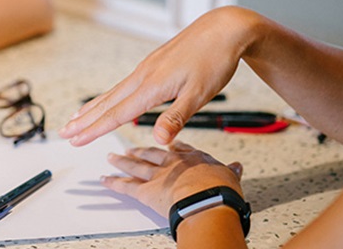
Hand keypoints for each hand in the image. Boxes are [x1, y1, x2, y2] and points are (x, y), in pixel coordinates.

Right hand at [60, 6, 259, 145]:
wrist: (224, 29)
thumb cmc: (214, 60)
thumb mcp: (200, 93)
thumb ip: (176, 118)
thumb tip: (157, 140)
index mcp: (152, 86)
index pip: (117, 113)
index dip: (94, 129)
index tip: (75, 140)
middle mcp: (143, 75)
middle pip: (107, 102)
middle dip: (84, 120)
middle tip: (63, 132)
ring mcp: (147, 68)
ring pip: (113, 92)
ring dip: (93, 107)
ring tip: (76, 118)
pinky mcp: (153, 64)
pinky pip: (124, 84)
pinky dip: (110, 96)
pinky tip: (109, 99)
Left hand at [102, 141, 243, 216]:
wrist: (208, 201)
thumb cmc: (220, 190)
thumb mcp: (230, 177)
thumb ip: (230, 171)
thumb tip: (237, 167)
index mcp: (193, 158)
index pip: (179, 148)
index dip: (171, 146)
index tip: (166, 142)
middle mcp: (172, 163)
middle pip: (152, 154)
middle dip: (140, 151)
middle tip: (131, 148)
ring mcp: (157, 176)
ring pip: (135, 166)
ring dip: (122, 162)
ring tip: (112, 157)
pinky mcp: (146, 191)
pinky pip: (125, 186)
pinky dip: (113, 183)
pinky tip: (104, 179)